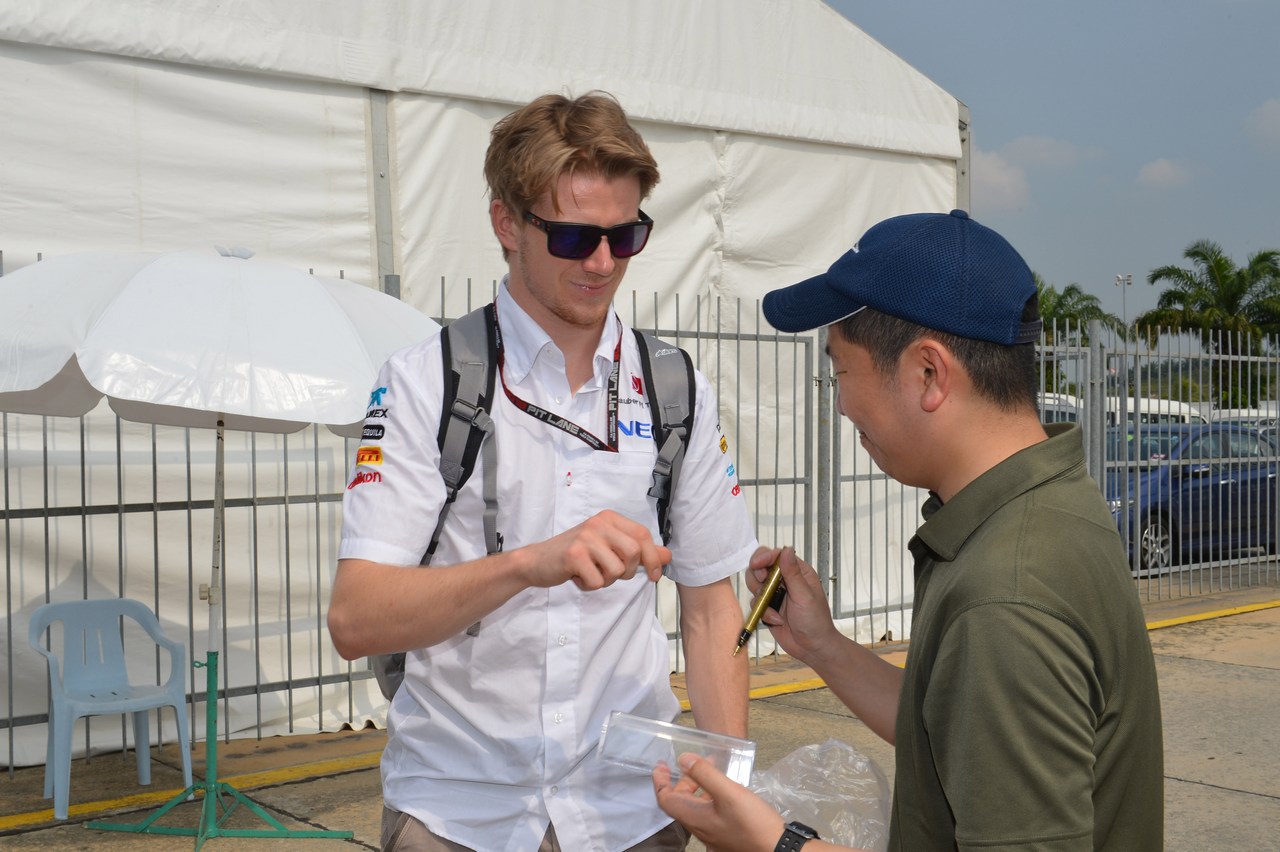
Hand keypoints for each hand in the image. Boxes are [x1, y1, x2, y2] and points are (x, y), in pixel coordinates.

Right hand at [524, 510, 669, 589]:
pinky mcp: (574, 554)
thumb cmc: (575, 555)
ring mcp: (586, 537)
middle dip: (628, 571)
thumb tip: (667, 555)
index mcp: (609, 518)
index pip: (643, 535)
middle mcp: (599, 523)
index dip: (653, 558)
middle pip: (634, 553)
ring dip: (606, 580)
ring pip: (617, 570)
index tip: (655, 575)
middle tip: (610, 573)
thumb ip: (638, 550)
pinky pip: (598, 581)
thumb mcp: (608, 547)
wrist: (537, 561)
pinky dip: (590, 586)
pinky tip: (578, 577)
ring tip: (591, 572)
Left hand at [653, 753, 782, 851]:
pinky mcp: (726, 837)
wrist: (778, 850)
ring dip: (699, 789)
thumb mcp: (729, 792)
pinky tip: (727, 793)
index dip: (660, 781)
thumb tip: (682, 759)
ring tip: (714, 772)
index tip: (661, 764)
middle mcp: (700, 830)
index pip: (665, 799)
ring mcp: (713, 836)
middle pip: (681, 803)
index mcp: (695, 818)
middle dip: (685, 780)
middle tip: (698, 764)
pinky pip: (710, 815)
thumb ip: (704, 774)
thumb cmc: (753, 822)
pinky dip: (711, 799)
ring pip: (696, 809)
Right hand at [746, 546, 838, 665]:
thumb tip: (786, 549)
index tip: (756, 564)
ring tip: (772, 608)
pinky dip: (763, 612)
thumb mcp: (804, 595)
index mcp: (798, 572)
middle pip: (760, 567)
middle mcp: (784, 580)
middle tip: (763, 584)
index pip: (776, 556)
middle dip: (758, 576)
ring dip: (760, 596)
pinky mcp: (767, 608)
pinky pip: (755, 604)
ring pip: (754, 584)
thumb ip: (792, 573)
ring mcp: (775, 594)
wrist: (812, 648)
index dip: (764, 557)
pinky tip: (777, 620)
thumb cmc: (815, 621)